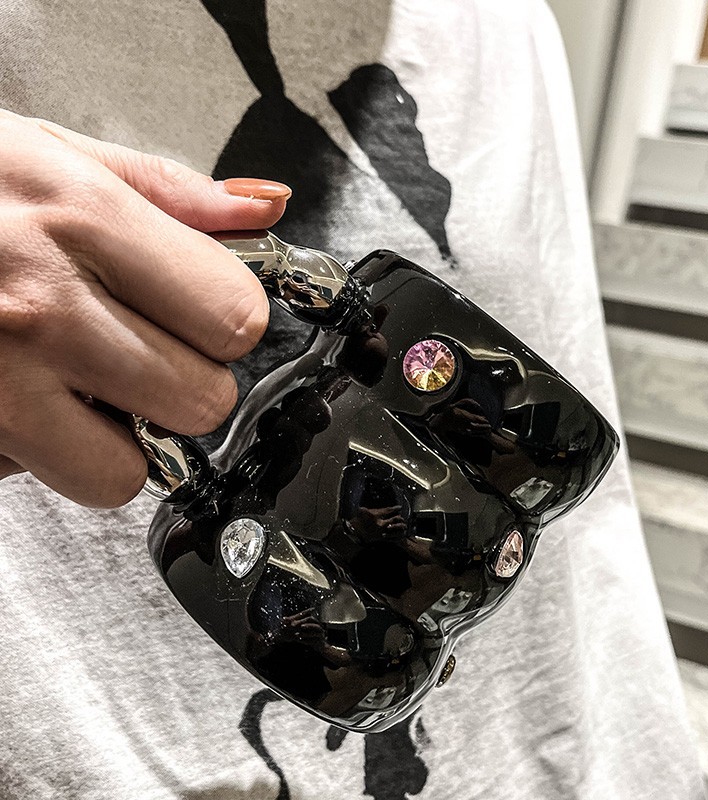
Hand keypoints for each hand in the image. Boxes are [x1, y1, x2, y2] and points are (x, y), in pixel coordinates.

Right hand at [0, 110, 290, 505]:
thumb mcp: (51, 155)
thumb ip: (170, 191)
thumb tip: (263, 208)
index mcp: (81, 219)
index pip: (234, 317)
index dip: (230, 321)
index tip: (207, 312)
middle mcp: (37, 305)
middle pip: (200, 401)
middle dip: (185, 382)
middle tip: (143, 349)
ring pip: (130, 468)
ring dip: (124, 437)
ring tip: (87, 385)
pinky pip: (49, 479)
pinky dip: (54, 452)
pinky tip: (30, 401)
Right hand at [350, 505, 406, 540]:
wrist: (353, 532)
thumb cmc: (358, 520)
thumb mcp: (365, 510)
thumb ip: (373, 509)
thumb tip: (382, 507)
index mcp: (377, 515)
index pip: (389, 510)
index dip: (395, 508)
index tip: (399, 507)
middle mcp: (381, 523)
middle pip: (395, 519)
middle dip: (400, 518)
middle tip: (402, 518)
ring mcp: (381, 532)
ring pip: (395, 529)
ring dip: (401, 527)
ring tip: (404, 526)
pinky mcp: (381, 539)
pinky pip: (392, 538)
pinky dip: (397, 536)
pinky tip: (400, 535)